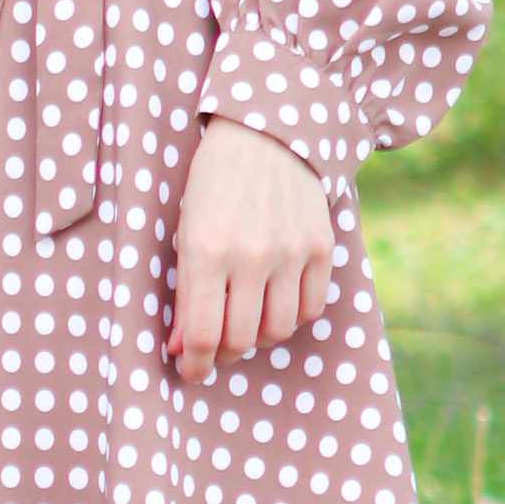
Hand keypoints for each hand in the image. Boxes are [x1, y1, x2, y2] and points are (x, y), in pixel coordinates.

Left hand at [169, 118, 334, 385]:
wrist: (265, 132)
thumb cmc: (212, 184)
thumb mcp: (185, 231)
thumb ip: (185, 291)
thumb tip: (183, 347)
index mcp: (206, 251)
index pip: (204, 334)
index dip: (195, 364)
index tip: (191, 371)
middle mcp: (252, 256)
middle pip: (242, 339)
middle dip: (223, 353)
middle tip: (214, 347)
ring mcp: (291, 253)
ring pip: (278, 329)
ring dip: (257, 336)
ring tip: (242, 322)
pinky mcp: (321, 247)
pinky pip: (311, 307)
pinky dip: (291, 315)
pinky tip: (273, 302)